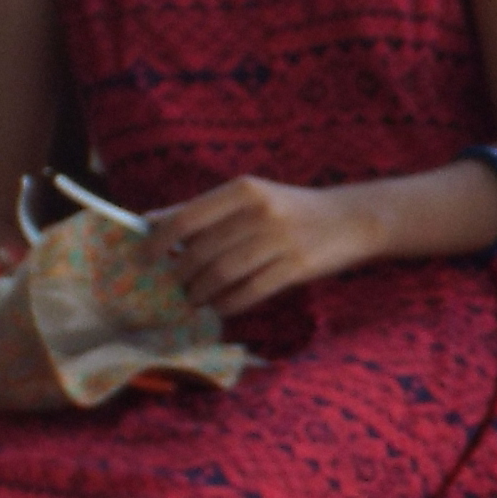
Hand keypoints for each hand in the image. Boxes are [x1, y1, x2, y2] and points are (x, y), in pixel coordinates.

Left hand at [149, 177, 379, 315]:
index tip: (144, 258)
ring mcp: (279, 241)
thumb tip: (149, 221)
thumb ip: (204, 209)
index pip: (187, 218)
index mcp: (243, 190)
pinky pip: (250, 291)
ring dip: (200, 293)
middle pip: (202, 252)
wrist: (352, 220)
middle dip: (181, 275)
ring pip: (222, 274)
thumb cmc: (292, 209)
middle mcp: (259, 212)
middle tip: (173, 286)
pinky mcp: (296, 267)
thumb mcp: (252, 197)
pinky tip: (220, 307)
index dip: (159, 242)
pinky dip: (228, 304)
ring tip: (194, 299)